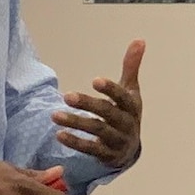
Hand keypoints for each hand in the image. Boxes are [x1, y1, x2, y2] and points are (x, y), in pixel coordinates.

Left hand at [53, 40, 143, 168]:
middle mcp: (127, 124)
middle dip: (87, 104)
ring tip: (54, 115)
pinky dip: (75, 142)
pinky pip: (91, 149)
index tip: (94, 80)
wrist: (129, 149)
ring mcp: (117, 140)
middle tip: (66, 96)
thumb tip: (140, 39)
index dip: (110, 90)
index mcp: (132, 106)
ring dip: (76, 122)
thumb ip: (131, 66)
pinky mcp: (106, 155)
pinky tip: (59, 134)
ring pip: (97, 131)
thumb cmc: (126, 113)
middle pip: (108, 114)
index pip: (122, 97)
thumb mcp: (131, 90)